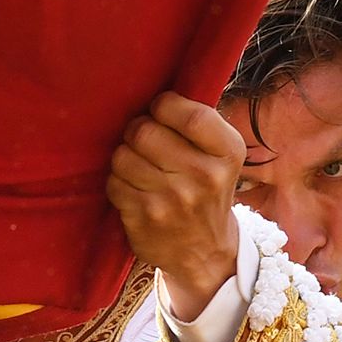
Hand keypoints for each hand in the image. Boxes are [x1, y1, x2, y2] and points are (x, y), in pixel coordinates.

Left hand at [107, 92, 243, 316]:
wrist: (206, 251)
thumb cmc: (208, 191)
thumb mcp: (222, 157)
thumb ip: (198, 125)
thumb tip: (157, 89)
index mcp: (227, 153)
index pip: (189, 114)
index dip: (163, 106)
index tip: (159, 111)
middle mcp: (204, 176)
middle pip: (145, 131)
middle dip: (137, 131)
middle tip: (142, 139)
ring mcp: (172, 200)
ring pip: (123, 156)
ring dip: (124, 157)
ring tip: (138, 166)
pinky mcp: (144, 218)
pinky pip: (113, 183)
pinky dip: (117, 182)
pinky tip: (133, 188)